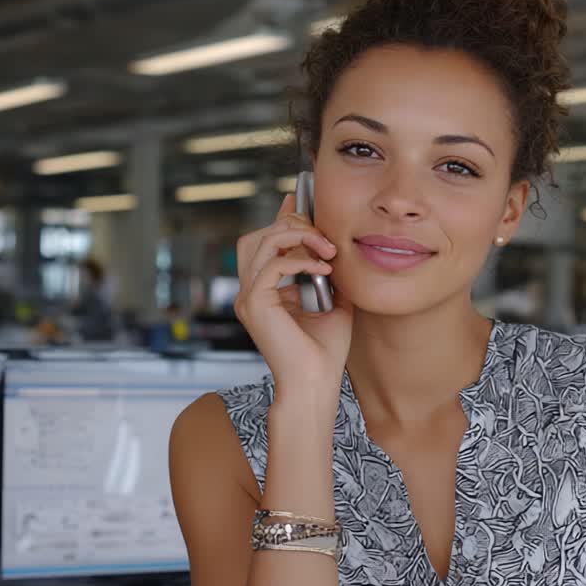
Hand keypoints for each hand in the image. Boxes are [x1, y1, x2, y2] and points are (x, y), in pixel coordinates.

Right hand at [234, 194, 352, 391]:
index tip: (300, 201)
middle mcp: (251, 292)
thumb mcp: (334, 305)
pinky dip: (301, 261)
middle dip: (291, 225)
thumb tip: (336, 252)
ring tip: (326, 249)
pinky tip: (323, 269)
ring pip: (261, 242)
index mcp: (265, 292)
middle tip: (323, 235)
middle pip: (258, 236)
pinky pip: (273, 265)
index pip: (265, 243)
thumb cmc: (324, 354)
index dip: (281, 218)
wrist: (315, 384)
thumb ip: (330, 278)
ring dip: (296, 237)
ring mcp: (249, 298)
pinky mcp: (255, 304)